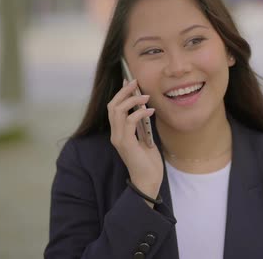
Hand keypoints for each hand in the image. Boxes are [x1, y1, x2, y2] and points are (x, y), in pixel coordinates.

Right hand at [107, 79, 162, 206]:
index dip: (120, 93)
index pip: (113, 108)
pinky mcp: (125, 143)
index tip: (129, 81)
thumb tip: (145, 109)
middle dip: (124, 92)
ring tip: (146, 97)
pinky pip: (129, 121)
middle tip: (136, 83)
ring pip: (118, 111)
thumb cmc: (148, 161)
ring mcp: (118, 139)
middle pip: (112, 106)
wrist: (148, 180)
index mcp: (118, 133)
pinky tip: (150, 110)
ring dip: (132, 100)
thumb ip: (142, 126)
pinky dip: (140, 112)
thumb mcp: (145, 139)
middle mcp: (115, 134)